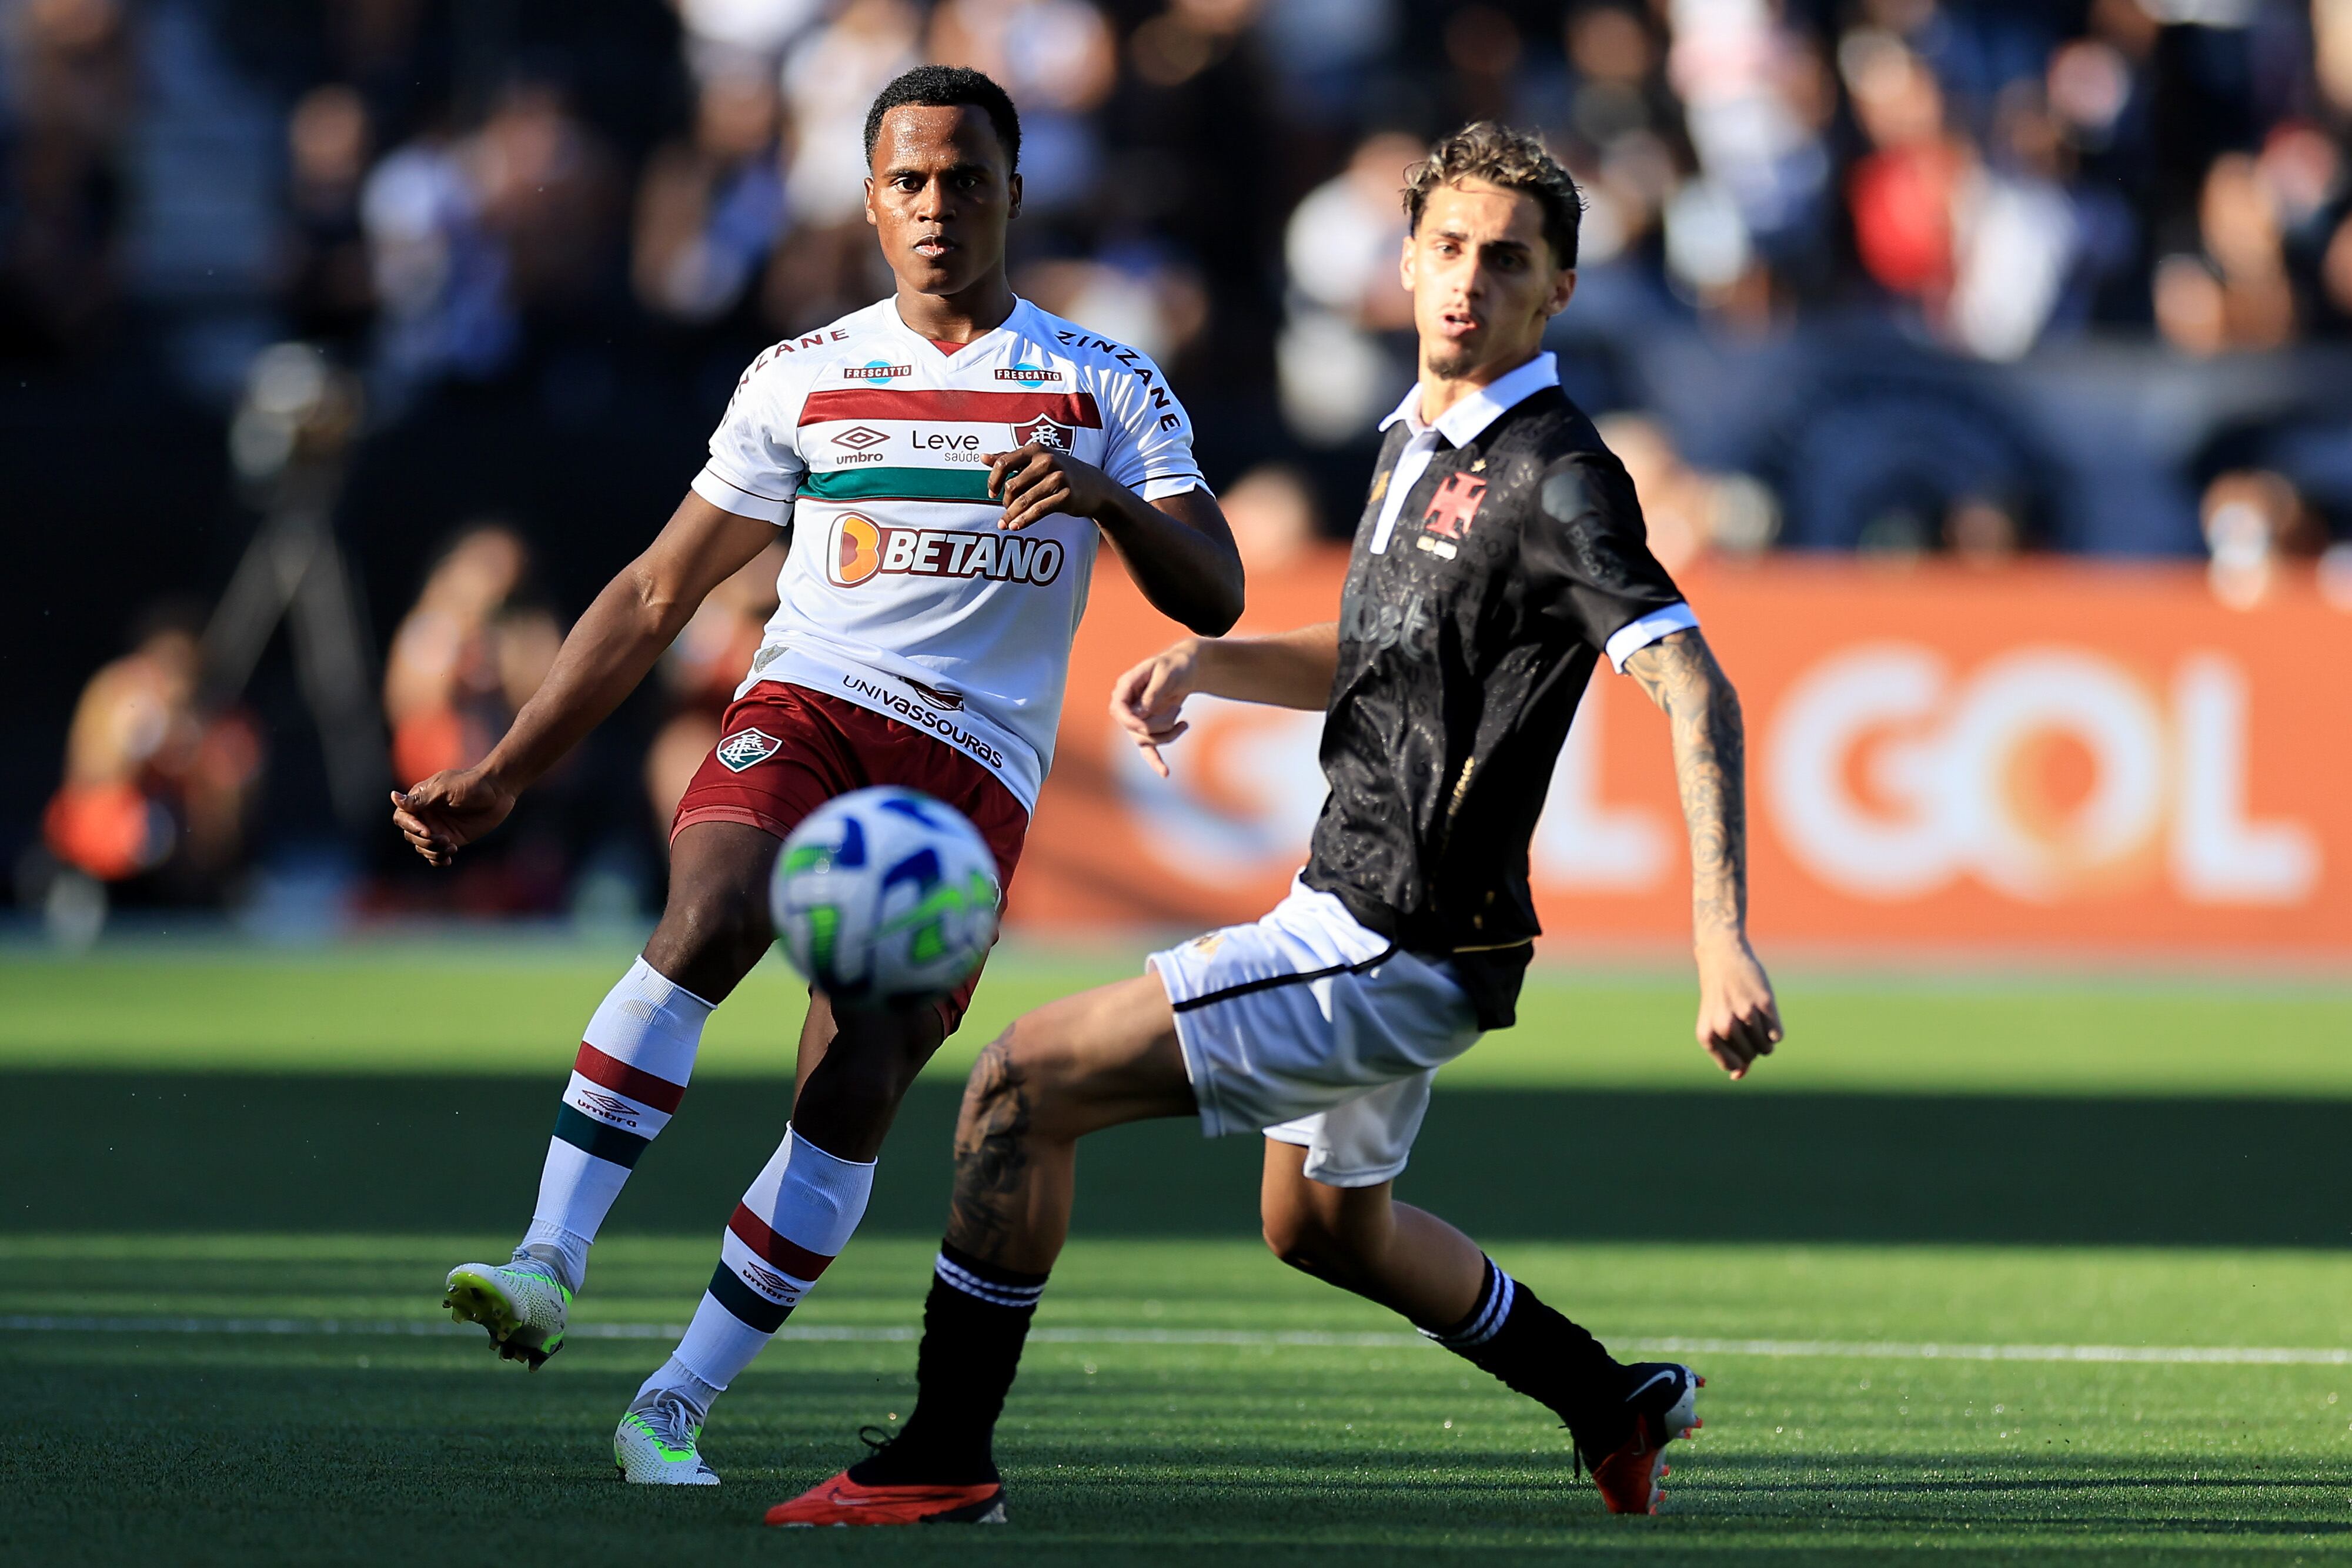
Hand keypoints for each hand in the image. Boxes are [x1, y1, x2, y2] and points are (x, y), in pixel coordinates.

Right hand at [390, 767, 516, 866]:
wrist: (498, 791)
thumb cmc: (472, 784)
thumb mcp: (445, 789)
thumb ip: (421, 798)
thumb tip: (393, 796)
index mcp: (420, 800)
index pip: (402, 818)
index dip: (410, 827)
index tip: (427, 831)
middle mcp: (427, 815)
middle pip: (411, 835)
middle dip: (424, 841)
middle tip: (444, 839)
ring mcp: (439, 828)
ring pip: (423, 847)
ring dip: (433, 851)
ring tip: (450, 847)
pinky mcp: (452, 838)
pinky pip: (438, 854)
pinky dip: (439, 859)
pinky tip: (448, 859)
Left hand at [984, 441, 1119, 529]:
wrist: (1095, 486)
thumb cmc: (1061, 472)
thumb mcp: (1037, 460)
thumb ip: (1010, 459)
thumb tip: (982, 457)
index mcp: (1036, 450)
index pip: (1004, 463)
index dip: (993, 480)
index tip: (991, 492)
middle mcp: (1047, 461)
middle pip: (1012, 485)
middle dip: (1005, 501)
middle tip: (1005, 510)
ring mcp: (1058, 478)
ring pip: (1023, 500)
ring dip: (1011, 515)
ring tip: (1004, 524)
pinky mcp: (1066, 496)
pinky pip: (1038, 511)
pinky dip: (1024, 520)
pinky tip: (1015, 527)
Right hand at [1109, 638, 1202, 777]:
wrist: (1187, 670)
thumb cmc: (1176, 666)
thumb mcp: (1167, 672)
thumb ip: (1154, 691)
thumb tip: (1141, 712)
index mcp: (1127, 685)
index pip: (1117, 708)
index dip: (1128, 720)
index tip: (1142, 726)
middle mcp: (1128, 704)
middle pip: (1134, 728)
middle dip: (1159, 724)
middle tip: (1178, 708)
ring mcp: (1137, 718)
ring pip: (1146, 740)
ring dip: (1168, 733)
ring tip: (1182, 720)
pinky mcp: (1149, 729)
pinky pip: (1148, 750)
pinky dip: (1156, 761)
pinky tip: (1165, 773)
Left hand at [1694, 933, 1781, 1079]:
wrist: (1722, 958)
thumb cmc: (1718, 997)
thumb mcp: (1713, 1025)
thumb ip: (1726, 1052)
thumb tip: (1738, 1076)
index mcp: (1707, 1035)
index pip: (1733, 1065)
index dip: (1739, 1055)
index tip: (1734, 1037)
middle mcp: (1724, 1026)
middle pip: (1752, 1056)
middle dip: (1752, 1045)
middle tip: (1743, 1022)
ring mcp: (1745, 1014)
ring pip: (1766, 1048)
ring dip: (1765, 1039)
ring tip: (1754, 1019)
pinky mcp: (1765, 1004)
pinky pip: (1777, 1036)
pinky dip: (1775, 1030)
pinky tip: (1765, 1014)